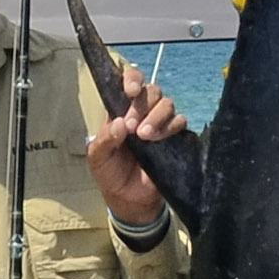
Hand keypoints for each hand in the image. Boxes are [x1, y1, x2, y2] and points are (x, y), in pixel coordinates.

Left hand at [87, 64, 184, 226]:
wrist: (130, 199)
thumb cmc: (110, 173)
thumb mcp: (97, 157)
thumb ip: (104, 140)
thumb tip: (119, 123)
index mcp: (121, 110)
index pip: (130, 81)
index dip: (132, 79)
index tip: (131, 91)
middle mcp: (142, 111)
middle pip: (152, 90)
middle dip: (142, 105)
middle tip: (132, 127)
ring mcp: (160, 123)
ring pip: (167, 103)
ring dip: (157, 117)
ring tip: (144, 136)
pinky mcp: (174, 137)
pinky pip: (180, 121)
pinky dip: (171, 127)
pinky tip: (159, 140)